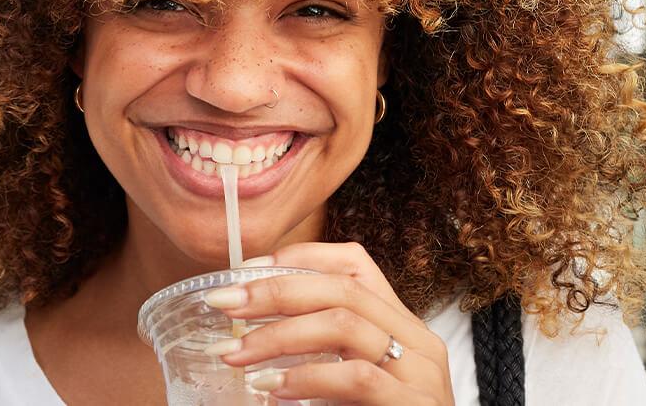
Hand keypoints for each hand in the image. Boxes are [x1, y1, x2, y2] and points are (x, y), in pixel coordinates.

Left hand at [202, 241, 454, 405]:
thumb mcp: (352, 381)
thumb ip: (321, 352)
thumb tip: (245, 331)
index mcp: (401, 324)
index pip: (355, 264)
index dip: (301, 257)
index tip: (249, 267)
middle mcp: (417, 340)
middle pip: (342, 288)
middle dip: (274, 290)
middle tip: (225, 302)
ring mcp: (421, 373)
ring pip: (343, 325)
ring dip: (278, 335)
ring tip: (235, 354)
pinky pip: (356, 378)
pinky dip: (306, 379)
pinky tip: (271, 388)